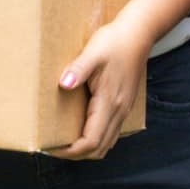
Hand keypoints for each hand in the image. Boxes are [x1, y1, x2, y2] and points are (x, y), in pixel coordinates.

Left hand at [52, 22, 151, 160]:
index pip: (90, 141)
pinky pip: (111, 133)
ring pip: (106, 143)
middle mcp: (119, 111)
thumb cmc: (114, 42)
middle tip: (53, 147)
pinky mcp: (124, 105)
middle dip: (75, 154)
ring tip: (65, 141)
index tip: (51, 147)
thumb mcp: (93, 52)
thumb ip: (78, 69)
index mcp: (109, 102)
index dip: (70, 151)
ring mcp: (124, 110)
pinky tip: (82, 129)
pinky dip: (96, 139)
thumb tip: (64, 84)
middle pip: (98, 149)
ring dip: (86, 149)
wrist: (138, 34)